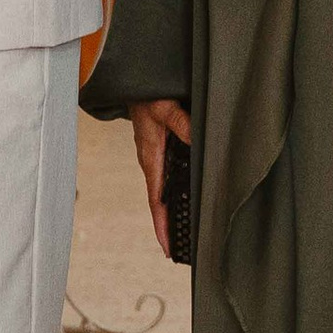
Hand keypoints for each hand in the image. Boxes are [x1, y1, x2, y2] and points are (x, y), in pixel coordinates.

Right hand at [127, 96, 192, 260]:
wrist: (135, 82)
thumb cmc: (145, 94)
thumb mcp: (164, 106)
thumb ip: (181, 122)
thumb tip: (198, 140)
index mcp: (149, 158)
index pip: (155, 200)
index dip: (161, 225)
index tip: (167, 248)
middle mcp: (151, 162)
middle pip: (159, 201)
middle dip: (168, 226)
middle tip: (181, 250)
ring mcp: (154, 157)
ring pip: (164, 190)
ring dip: (171, 210)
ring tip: (185, 232)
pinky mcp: (159, 150)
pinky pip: (167, 177)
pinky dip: (175, 192)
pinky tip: (187, 197)